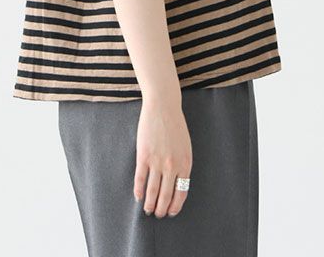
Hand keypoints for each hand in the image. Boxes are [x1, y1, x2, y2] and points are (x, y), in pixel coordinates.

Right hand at [134, 97, 192, 217]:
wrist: (163, 107)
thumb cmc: (175, 126)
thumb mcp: (185, 146)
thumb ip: (182, 164)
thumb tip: (176, 183)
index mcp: (185, 164)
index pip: (181, 193)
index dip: (175, 206)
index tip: (171, 212)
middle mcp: (172, 166)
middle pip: (166, 196)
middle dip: (162, 209)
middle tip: (158, 215)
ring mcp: (157, 162)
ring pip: (152, 191)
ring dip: (149, 204)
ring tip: (147, 210)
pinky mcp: (144, 156)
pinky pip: (140, 179)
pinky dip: (138, 191)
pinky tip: (137, 197)